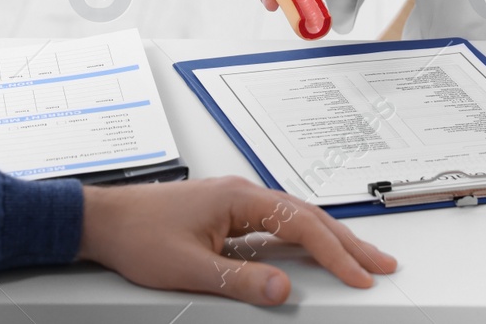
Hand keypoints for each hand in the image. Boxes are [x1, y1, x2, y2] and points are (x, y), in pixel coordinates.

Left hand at [77, 176, 396, 305]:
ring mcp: (236, 203)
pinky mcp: (228, 215)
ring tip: (358, 259)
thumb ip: (239, 280)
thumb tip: (284, 290)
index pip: (302, 224)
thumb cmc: (138, 235)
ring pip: (295, 220)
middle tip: (381, 263)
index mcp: (239, 198)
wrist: (104, 220)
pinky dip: (303, 240)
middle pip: (308, 217)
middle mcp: (243, 194)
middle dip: (347, 242)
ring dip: (328, 240)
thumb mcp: (189, 268)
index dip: (336, 253)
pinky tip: (314, 254)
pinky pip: (277, 226)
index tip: (361, 275)